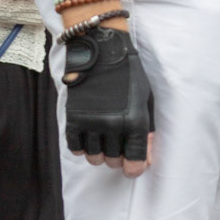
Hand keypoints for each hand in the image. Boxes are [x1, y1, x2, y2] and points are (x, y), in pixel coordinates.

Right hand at [62, 24, 153, 175]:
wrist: (101, 50)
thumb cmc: (128, 74)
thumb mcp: (145, 100)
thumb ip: (146, 130)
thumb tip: (145, 158)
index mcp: (135, 121)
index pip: (134, 161)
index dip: (134, 169)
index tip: (132, 167)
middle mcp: (113, 125)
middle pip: (113, 161)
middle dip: (117, 156)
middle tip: (117, 144)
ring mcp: (91, 123)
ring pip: (94, 157)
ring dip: (99, 152)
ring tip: (102, 138)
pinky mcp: (73, 118)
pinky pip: (75, 147)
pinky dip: (82, 146)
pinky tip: (88, 135)